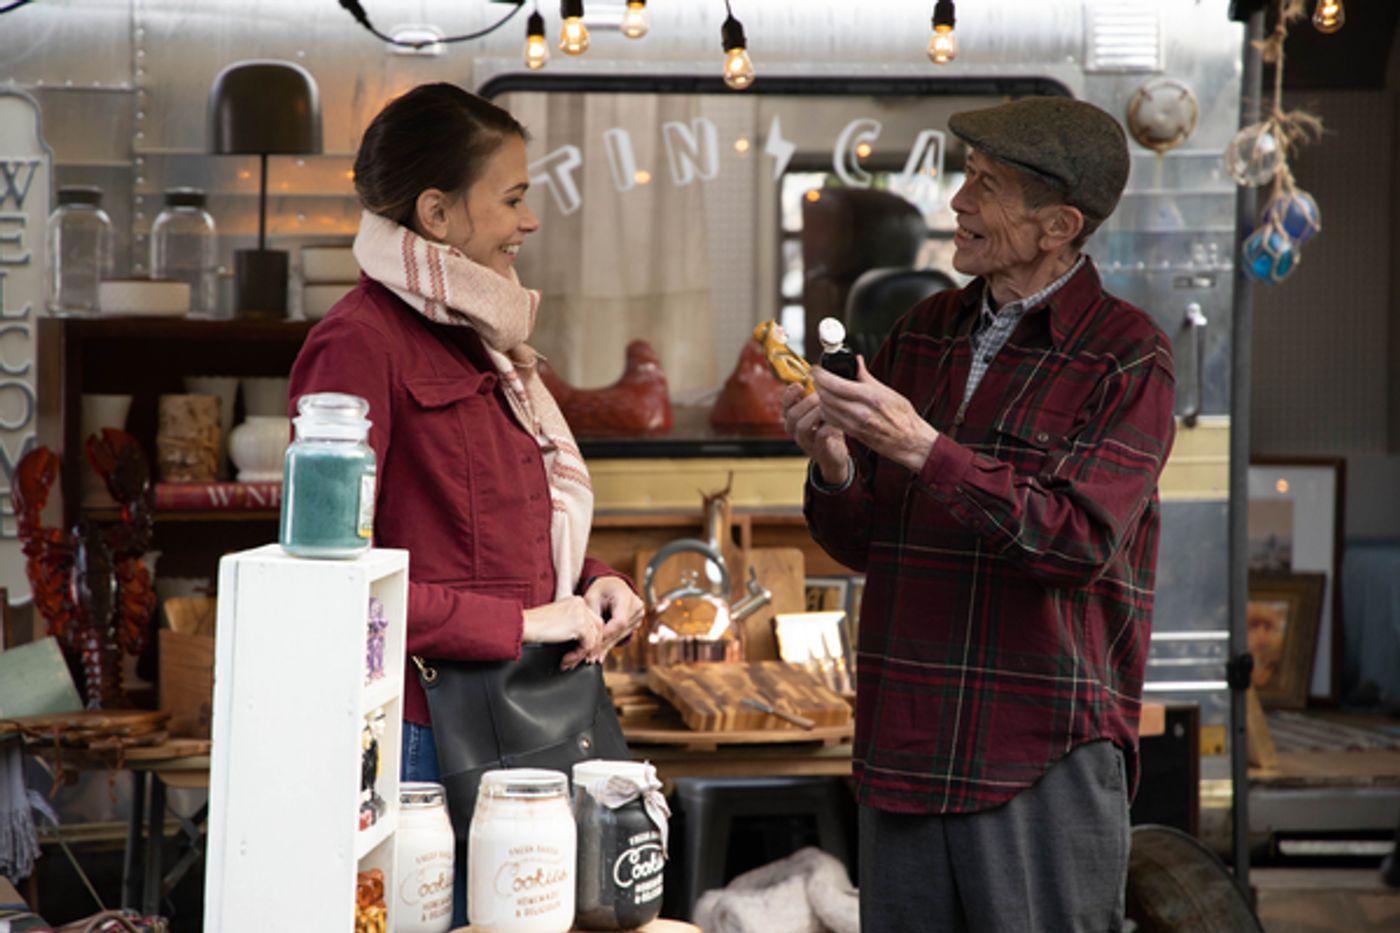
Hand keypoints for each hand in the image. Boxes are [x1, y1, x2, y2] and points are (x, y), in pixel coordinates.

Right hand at [522, 596, 602, 669]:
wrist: (524, 625)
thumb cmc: (535, 626)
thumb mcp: (559, 620)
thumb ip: (573, 626)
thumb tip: (586, 643)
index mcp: (576, 601)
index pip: (593, 621)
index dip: (590, 639)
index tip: (581, 653)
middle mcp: (581, 604)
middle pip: (598, 629)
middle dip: (590, 648)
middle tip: (578, 661)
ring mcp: (582, 613)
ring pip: (593, 639)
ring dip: (581, 654)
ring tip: (568, 662)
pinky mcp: (580, 625)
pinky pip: (587, 645)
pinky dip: (577, 656)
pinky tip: (566, 660)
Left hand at [582, 575, 645, 663]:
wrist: (613, 585)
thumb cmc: (601, 589)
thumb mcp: (591, 597)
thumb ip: (592, 616)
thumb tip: (591, 637)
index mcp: (626, 596)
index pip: (619, 621)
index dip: (606, 635)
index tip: (591, 646)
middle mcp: (636, 606)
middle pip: (620, 631)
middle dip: (603, 645)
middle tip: (589, 657)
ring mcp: (639, 614)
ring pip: (621, 635)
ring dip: (606, 647)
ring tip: (592, 658)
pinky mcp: (637, 621)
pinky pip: (622, 634)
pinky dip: (610, 642)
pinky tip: (601, 653)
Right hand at [780, 381, 850, 485]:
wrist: (836, 455)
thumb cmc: (828, 428)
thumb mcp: (821, 409)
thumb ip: (820, 394)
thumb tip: (825, 372)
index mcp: (794, 418)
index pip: (785, 404)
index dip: (789, 394)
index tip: (799, 385)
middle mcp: (795, 430)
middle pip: (791, 414)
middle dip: (806, 402)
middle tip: (820, 395)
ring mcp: (806, 441)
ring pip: (801, 426)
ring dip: (815, 413)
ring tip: (827, 408)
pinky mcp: (819, 449)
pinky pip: (820, 436)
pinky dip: (829, 426)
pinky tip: (836, 422)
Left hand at [809, 358, 938, 472]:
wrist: (909, 441)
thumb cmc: (903, 417)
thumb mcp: (887, 391)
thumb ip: (866, 376)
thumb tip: (856, 361)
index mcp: (870, 397)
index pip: (835, 384)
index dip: (821, 375)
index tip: (817, 369)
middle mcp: (860, 412)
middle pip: (826, 396)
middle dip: (818, 385)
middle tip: (817, 377)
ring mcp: (854, 425)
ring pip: (825, 408)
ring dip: (820, 398)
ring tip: (822, 389)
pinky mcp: (852, 434)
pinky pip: (831, 420)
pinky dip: (825, 410)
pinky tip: (829, 404)